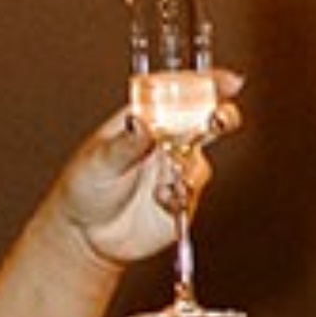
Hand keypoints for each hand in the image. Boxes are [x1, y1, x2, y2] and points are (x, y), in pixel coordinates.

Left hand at [55, 85, 243, 266]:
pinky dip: (181, 195)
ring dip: (187, 169)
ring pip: (200, 161)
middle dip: (222, 117)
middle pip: (206, 122)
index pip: (178, 94)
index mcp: (145, 119)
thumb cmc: (85, 187)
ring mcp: (177, 169)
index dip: (207, 84)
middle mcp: (166, 141)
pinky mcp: (184, 198)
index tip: (229, 82)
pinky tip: (160, 199)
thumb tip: (141, 123)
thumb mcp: (98, 161)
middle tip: (219, 120)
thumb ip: (124, 145)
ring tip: (164, 183)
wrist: (88, 234)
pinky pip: (194, 193)